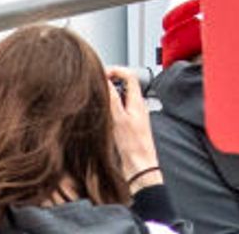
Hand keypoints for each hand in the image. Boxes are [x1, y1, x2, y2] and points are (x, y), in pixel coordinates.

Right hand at [105, 67, 158, 184]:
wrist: (140, 167)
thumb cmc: (134, 146)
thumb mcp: (119, 119)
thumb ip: (113, 99)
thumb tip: (106, 81)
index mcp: (138, 102)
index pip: (130, 76)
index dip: (117, 71)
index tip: (103, 73)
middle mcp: (138, 107)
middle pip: (125, 86)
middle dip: (111, 82)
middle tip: (97, 84)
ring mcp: (134, 117)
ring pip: (122, 98)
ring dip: (111, 96)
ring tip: (98, 99)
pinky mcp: (130, 127)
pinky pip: (120, 111)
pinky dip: (111, 108)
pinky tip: (103, 116)